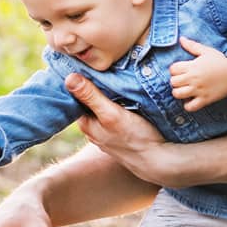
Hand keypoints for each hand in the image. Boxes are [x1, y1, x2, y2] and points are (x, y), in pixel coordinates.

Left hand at [64, 73, 208, 186]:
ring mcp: (107, 132)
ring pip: (103, 107)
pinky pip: (114, 112)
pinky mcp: (121, 132)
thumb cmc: (135, 138)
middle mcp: (94, 129)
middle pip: (90, 102)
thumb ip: (91, 97)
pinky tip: (126, 96)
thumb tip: (69, 78)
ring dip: (108, 95)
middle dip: (95, 86)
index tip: (86, 66)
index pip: (76, 97)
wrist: (157, 160)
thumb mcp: (111, 114)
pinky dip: (118, 103)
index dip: (80, 81)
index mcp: (86, 124)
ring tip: (115, 78)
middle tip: (103, 68)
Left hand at [168, 37, 226, 111]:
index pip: (172, 69)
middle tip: (183, 80)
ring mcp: (199, 90)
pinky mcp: (205, 100)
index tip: (181, 70)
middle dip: (175, 81)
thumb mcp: (206, 51)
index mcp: (193, 66)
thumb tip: (181, 39)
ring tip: (185, 90)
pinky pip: (190, 107)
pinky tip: (191, 99)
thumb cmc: (221, 61)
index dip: (174, 70)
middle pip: (173, 82)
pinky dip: (188, 105)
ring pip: (177, 94)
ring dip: (179, 92)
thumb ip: (192, 45)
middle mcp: (194, 79)